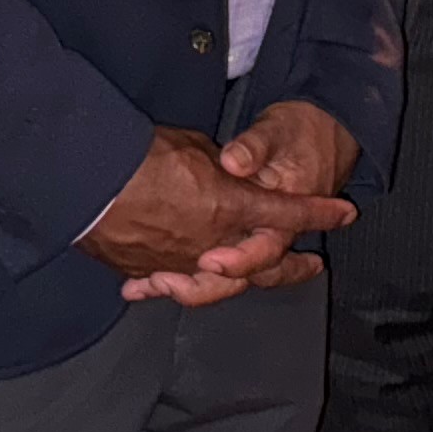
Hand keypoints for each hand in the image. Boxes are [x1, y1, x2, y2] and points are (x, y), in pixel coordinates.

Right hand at [82, 122, 354, 306]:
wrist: (87, 182)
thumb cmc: (142, 155)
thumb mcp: (191, 146)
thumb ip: (218, 165)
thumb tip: (224, 171)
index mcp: (233, 207)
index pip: (289, 212)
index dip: (320, 213)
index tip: (345, 214)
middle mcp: (214, 244)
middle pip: (265, 264)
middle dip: (294, 266)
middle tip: (313, 266)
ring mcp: (181, 264)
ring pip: (222, 283)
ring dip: (243, 280)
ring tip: (253, 280)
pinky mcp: (146, 271)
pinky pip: (171, 284)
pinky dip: (178, 283)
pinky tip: (181, 284)